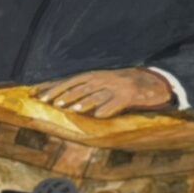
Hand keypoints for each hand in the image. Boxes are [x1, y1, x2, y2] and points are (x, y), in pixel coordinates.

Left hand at [34, 68, 173, 117]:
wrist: (153, 82)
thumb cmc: (122, 86)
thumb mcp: (102, 83)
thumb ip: (83, 89)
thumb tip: (58, 99)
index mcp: (94, 76)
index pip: (70, 81)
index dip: (55, 88)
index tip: (40, 97)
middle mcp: (103, 79)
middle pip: (81, 87)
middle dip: (66, 95)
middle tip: (53, 105)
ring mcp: (117, 86)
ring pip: (98, 94)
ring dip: (85, 102)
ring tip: (74, 110)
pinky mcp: (130, 95)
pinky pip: (118, 103)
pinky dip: (109, 109)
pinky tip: (100, 116)